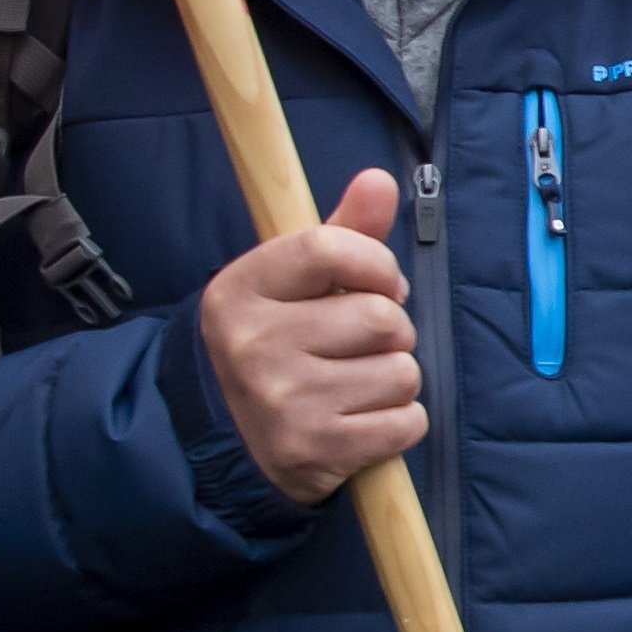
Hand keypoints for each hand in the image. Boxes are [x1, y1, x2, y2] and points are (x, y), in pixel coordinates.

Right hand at [198, 168, 417, 504]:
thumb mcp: (293, 285)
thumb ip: (341, 232)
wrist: (226, 438)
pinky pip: (406, 423)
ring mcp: (282, 402)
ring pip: (402, 372)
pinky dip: (400, 423)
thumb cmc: (278, 345)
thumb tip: (377, 180)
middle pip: (382, 318)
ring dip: (396, 380)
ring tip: (357, 385)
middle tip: (363, 346)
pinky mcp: (312, 451)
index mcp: (241, 291)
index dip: (377, 263)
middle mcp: (254, 345)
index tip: (382, 281)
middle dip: (392, 332)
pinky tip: (364, 422)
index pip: (330, 249)